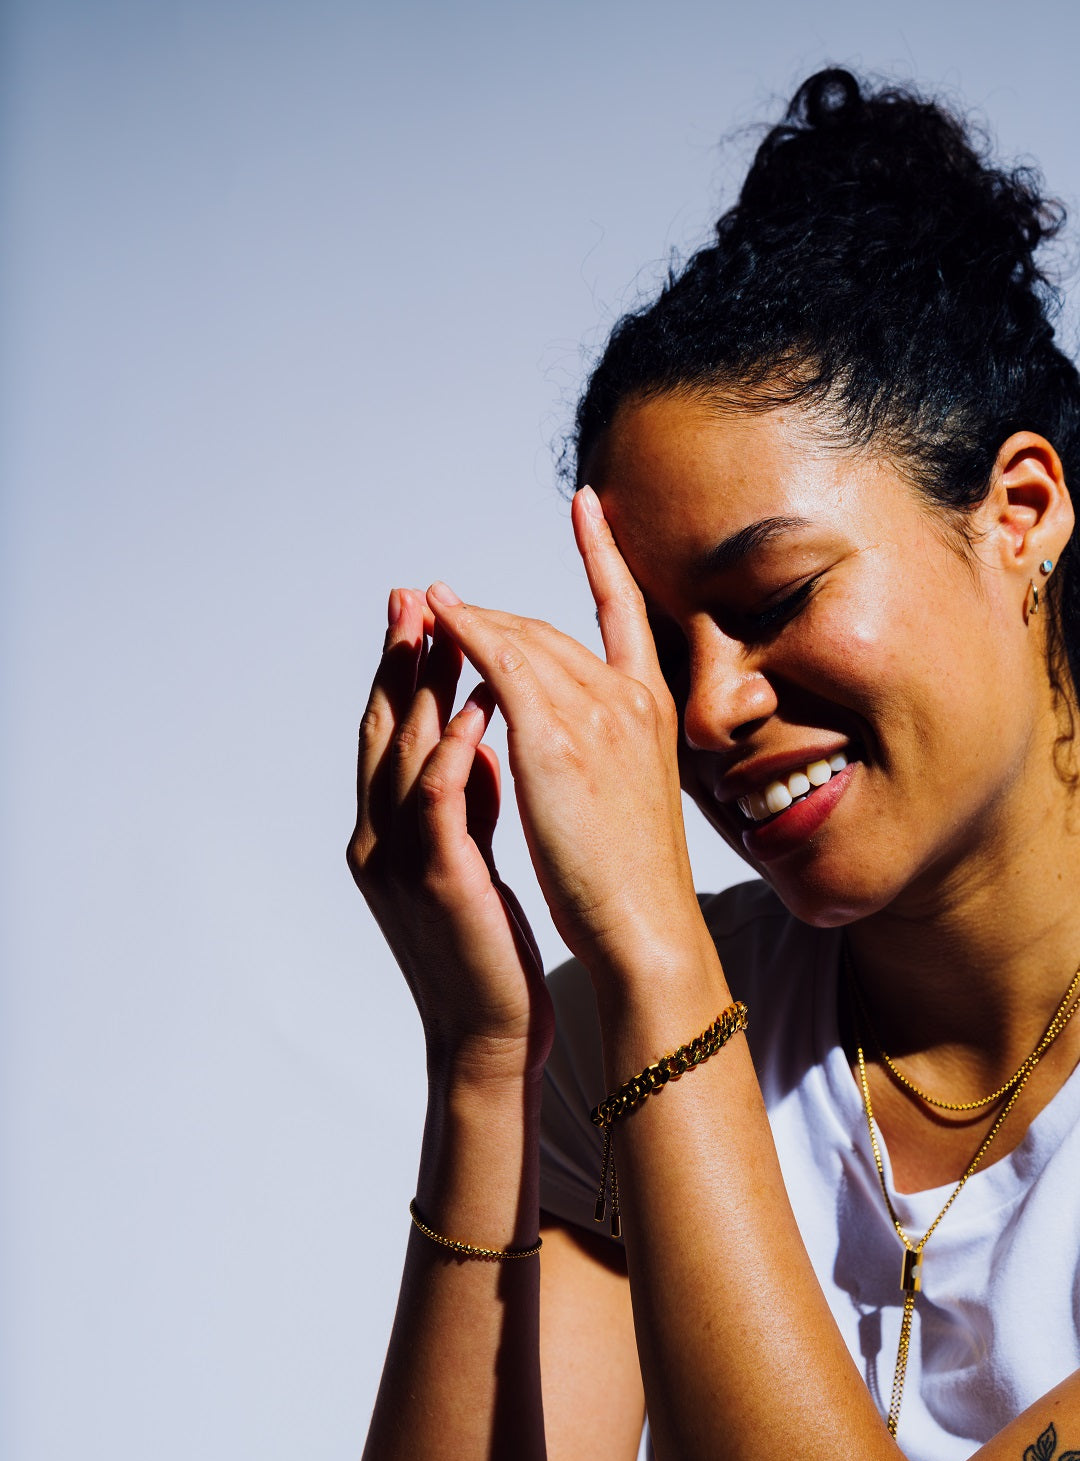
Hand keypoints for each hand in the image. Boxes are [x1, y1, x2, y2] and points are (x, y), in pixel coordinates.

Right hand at [348, 588, 553, 1082]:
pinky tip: (474, 706)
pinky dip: (455, 748)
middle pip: (382, 732)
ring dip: (420, 687)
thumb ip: (467, 802)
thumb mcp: (469, 860)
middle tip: (411, 596)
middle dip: (397, 660)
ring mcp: (403, 861)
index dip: (396, 673)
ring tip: (439, 626)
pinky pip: (442, 800)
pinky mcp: (439, 880)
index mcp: (387, 834)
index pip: (387, 737)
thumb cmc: (487, 950)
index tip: (415, 613)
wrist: (489, 1035)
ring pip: (403, 754)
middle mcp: (380, 840)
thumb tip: (476, 739)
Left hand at [426, 489, 710, 987]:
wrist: (645, 925)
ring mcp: (597, 712)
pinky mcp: (557, 737)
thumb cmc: (634, 881)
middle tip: (443, 605)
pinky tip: (437, 617)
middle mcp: (630, 697)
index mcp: (653, 709)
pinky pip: (502, 664)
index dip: (605, 554)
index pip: (625, 611)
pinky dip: (467, 633)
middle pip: (550, 630)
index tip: (588, 504)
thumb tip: (560, 735)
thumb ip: (598, 751)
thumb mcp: (626, 798)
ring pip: (522, 640)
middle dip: (493, 615)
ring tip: (425, 606)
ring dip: (469, 620)